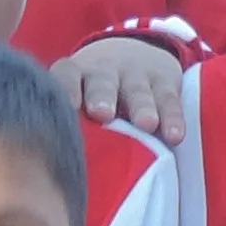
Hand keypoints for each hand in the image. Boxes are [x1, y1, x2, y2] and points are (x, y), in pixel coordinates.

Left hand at [56, 36, 187, 143]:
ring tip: (146, 124)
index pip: (66, 76)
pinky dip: (173, 117)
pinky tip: (175, 136)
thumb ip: (67, 124)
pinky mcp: (164, 82)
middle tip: (102, 113)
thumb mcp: (77, 99)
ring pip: (138, 90)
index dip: (65, 89)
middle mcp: (104, 72)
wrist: (132, 52)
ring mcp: (136, 75)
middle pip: (102, 82)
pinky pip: (169, 100)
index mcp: (77, 76)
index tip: (66, 108)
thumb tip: (50, 173)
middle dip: (102, 96)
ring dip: (142, 106)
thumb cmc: (93, 95)